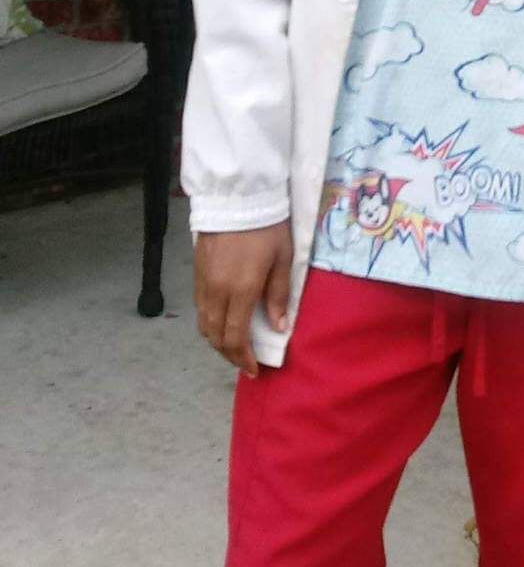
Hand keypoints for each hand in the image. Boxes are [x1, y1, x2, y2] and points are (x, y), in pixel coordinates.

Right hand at [194, 223, 292, 376]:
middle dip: (229, 355)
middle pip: (216, 336)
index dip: (243, 358)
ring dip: (217, 340)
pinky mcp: (196, 272)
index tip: (254, 370)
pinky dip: (209, 322)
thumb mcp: (283, 258)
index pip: (236, 337)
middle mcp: (217, 291)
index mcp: (241, 290)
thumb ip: (279, 295)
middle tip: (244, 363)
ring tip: (234, 346)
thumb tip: (279, 328)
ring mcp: (203, 281)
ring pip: (204, 324)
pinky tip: (223, 321)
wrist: (238, 196)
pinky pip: (199, 307)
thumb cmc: (267, 226)